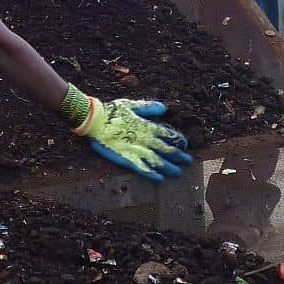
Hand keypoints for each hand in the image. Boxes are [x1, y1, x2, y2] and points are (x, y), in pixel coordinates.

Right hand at [77, 98, 192, 181]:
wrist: (94, 120)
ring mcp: (137, 149)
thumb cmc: (112, 111)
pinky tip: (159, 179)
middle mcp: (145, 139)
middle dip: (179, 156)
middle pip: (166, 149)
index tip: (184, 144)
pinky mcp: (126, 158)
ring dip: (169, 167)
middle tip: (188, 161)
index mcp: (147, 126)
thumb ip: (148, 107)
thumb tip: (164, 108)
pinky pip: (142, 168)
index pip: (168, 134)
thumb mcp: (132, 105)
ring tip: (178, 172)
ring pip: (158, 160)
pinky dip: (151, 173)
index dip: (178, 140)